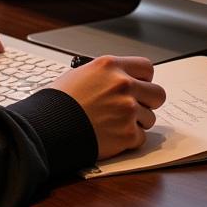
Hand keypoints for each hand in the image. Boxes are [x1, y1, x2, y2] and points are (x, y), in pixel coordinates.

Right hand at [49, 55, 165, 160]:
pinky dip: (128, 140)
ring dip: (136, 122)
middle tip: (133, 108)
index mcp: (110, 66)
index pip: (146, 67)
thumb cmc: (59, 101)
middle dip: (148, 102)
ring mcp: (127, 109)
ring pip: (149, 118)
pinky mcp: (127, 134)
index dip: (143, 79)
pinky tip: (111, 135)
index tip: (138, 86)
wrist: (48, 126)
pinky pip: (140, 137)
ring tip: (114, 123)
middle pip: (157, 94)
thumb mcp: (81, 74)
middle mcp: (122, 84)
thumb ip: (106, 76)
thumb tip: (121, 80)